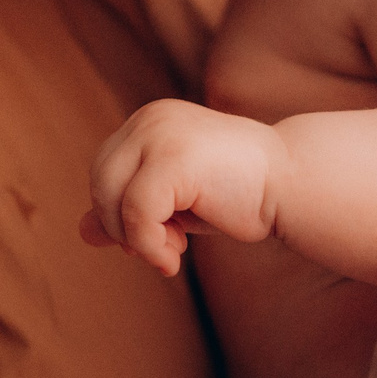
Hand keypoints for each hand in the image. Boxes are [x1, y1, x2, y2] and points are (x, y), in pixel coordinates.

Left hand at [82, 99, 282, 275]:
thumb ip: (131, 211)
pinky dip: (148, 245)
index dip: (118, 212)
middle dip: (122, 226)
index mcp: (148, 121)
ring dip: (135, 239)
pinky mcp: (173, 158)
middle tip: (163, 249)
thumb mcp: (175, 204)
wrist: (293, 184)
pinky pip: (135, 212)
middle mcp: (149, 119)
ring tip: (173, 252)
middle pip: (100, 181)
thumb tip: (83, 231)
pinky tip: (175, 258)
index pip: (105, 170)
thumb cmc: (237, 194)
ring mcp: (160, 134)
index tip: (155, 238)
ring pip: (110, 196)